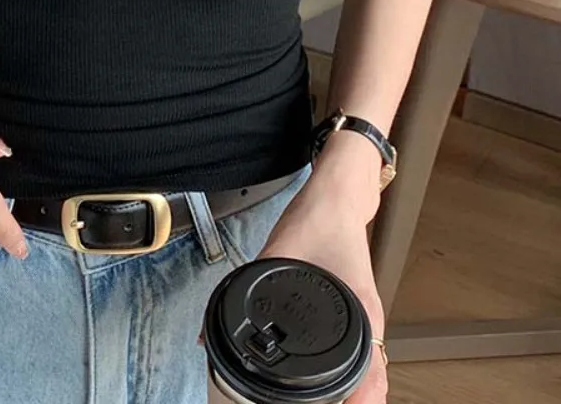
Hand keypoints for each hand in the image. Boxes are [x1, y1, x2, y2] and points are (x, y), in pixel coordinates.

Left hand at [258, 174, 387, 403]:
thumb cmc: (317, 222)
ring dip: (357, 391)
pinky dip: (356, 371)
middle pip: (372, 380)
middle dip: (356, 401)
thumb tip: (209, 331)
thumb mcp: (279, 254)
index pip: (369, 375)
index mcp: (359, 312)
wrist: (337, 197)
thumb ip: (247, 288)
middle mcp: (367, 320)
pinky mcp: (353, 306)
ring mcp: (363, 315)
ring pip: (370, 367)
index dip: (358, 401)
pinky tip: (339, 383)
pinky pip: (362, 347)